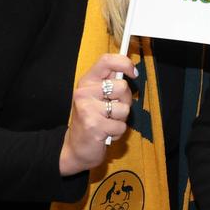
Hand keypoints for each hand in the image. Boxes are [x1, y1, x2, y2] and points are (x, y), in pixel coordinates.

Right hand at [59, 54, 136, 175]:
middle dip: (125, 100)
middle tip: (113, 110)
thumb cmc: (92, 120)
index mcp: (86, 82)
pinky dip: (118, 132)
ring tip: (107, 122)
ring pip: (124, 108)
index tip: (134, 73)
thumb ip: (110, 83)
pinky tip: (106, 133)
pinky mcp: (94, 126)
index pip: (107, 61)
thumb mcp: (96, 97)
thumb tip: (131, 70)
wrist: (76, 148)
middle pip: (122, 86)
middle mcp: (84, 92)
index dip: (125, 63)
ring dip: (121, 119)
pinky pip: (121, 126)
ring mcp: (88, 109)